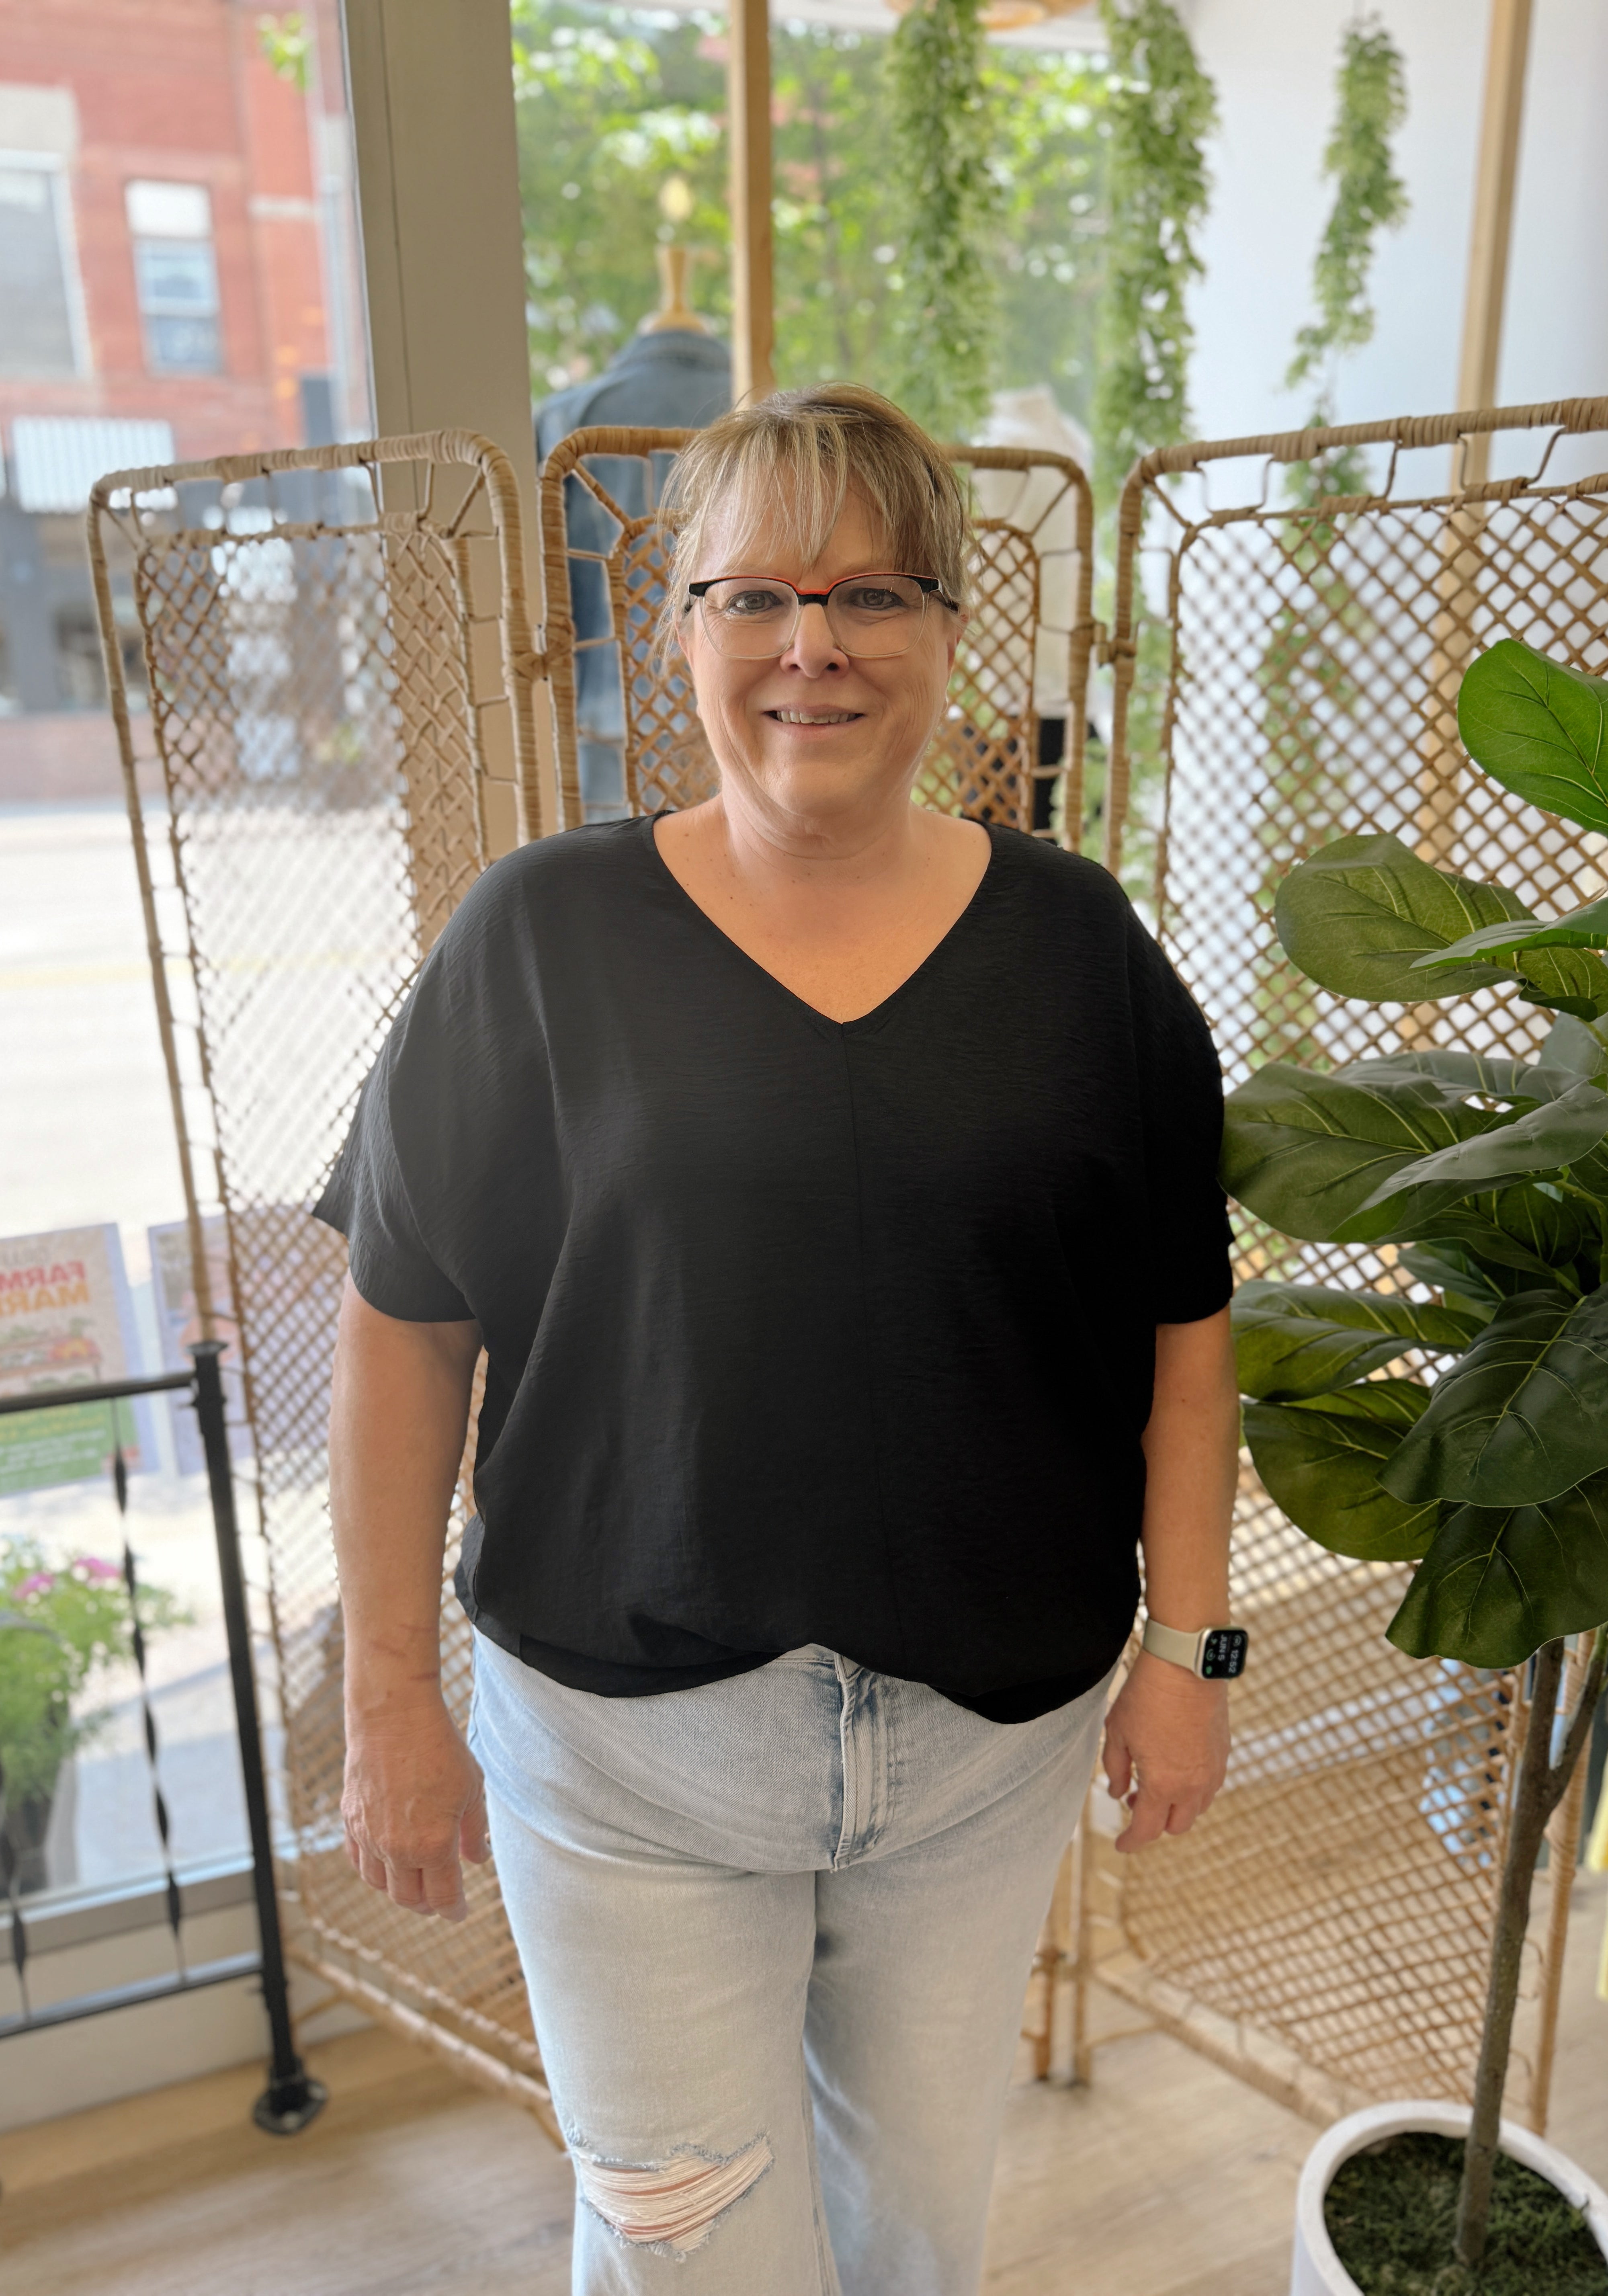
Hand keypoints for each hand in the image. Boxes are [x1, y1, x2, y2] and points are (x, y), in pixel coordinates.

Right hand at [341, 1694, 489, 1920]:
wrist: (393, 1717)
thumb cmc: (439, 1748)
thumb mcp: (471, 1789)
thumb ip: (473, 1831)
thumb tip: (477, 1859)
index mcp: (433, 1845)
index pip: (443, 1896)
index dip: (453, 1910)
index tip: (459, 1912)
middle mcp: (397, 1848)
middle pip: (409, 1898)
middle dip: (427, 1905)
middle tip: (439, 1900)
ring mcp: (369, 1836)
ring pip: (380, 1884)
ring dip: (399, 1891)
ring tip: (414, 1885)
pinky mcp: (350, 1821)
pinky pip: (358, 1861)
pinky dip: (372, 1871)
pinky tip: (385, 1865)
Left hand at [1102, 1649, 1229, 1853]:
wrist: (1186, 1665)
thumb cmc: (1147, 1696)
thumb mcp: (1117, 1732)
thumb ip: (1116, 1769)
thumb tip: (1118, 1793)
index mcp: (1163, 1784)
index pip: (1147, 1830)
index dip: (1131, 1841)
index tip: (1120, 1844)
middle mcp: (1193, 1785)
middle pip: (1176, 1825)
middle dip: (1154, 1824)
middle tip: (1134, 1804)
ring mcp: (1213, 1770)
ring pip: (1196, 1808)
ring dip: (1176, 1807)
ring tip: (1154, 1785)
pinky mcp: (1223, 1753)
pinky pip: (1210, 1786)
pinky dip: (1192, 1789)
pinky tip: (1176, 1769)